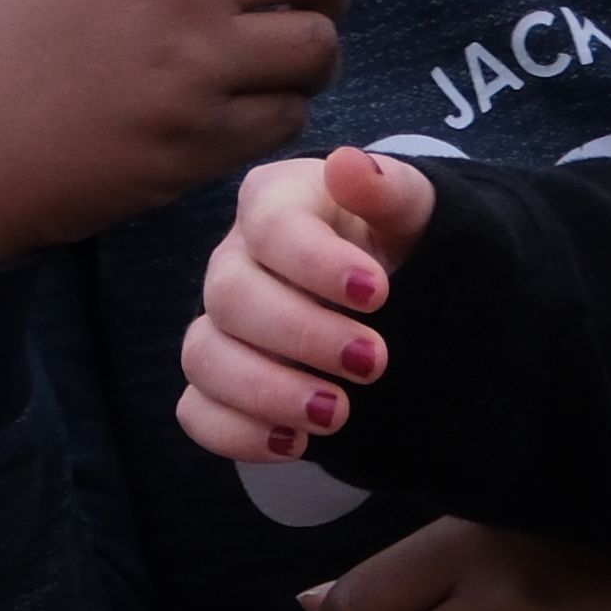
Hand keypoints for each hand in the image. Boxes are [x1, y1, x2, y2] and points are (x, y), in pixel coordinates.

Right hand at [179, 141, 433, 465]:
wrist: (401, 298)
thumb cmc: (399, 243)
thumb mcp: (413, 212)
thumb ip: (389, 189)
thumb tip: (347, 165)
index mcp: (275, 203)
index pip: (270, 224)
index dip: (317, 262)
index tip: (379, 294)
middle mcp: (235, 260)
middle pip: (230, 295)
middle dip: (302, 335)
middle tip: (375, 362)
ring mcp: (220, 325)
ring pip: (204, 356)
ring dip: (267, 391)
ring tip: (338, 415)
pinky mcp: (218, 384)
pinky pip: (197, 411)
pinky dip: (237, 433)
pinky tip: (295, 445)